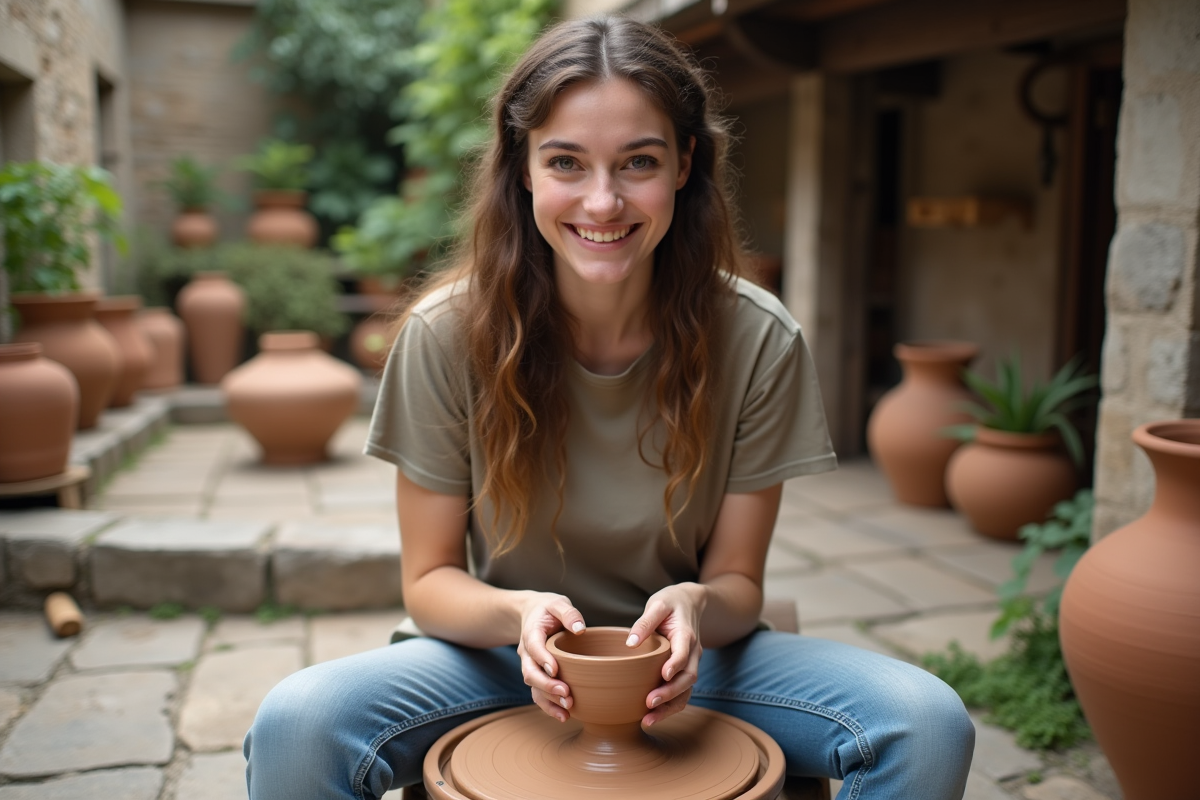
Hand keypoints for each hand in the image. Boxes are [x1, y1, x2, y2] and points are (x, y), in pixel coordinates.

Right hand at [515, 592, 586, 722]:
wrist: (532, 614)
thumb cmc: (548, 609)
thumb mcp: (558, 603)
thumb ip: (568, 613)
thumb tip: (580, 629)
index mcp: (531, 633)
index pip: (534, 647)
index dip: (543, 659)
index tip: (555, 669)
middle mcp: (527, 653)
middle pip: (530, 673)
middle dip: (546, 686)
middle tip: (566, 693)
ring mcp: (530, 666)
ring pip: (533, 688)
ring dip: (548, 700)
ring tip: (567, 709)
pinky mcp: (538, 676)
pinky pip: (539, 695)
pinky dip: (549, 706)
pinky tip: (564, 716)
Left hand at [624, 583, 706, 725]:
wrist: (691, 602)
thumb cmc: (671, 602)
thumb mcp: (658, 604)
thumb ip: (645, 622)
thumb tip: (630, 643)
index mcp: (686, 635)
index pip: (683, 654)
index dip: (675, 666)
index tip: (663, 676)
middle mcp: (692, 653)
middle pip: (688, 678)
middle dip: (670, 693)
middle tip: (649, 703)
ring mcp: (690, 663)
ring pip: (686, 690)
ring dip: (670, 707)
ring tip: (648, 720)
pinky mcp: (684, 671)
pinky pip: (682, 692)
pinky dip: (670, 706)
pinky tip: (653, 716)